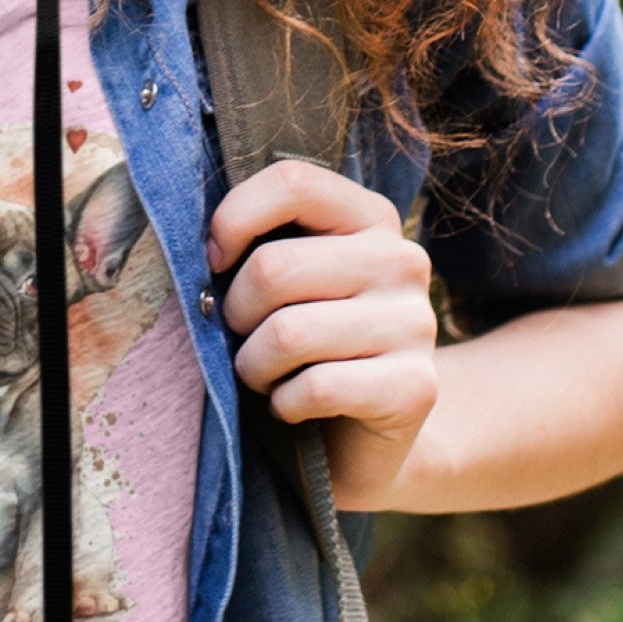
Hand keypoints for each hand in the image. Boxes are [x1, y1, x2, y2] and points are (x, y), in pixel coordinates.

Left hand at [206, 161, 437, 508]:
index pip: (293, 183)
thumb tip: (206, 252)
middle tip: (244, 340)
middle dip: (236, 315)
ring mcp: (415, 323)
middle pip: (274, 268)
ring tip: (268, 376)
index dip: (234, 220)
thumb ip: (258, 247)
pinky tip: (296, 406)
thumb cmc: (305, 347)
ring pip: (289, 333)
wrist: (363, 438)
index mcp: (369, 218)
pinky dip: (285, 404)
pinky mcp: (415, 387)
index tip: (216, 262)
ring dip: (255, 367)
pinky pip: (316, 387)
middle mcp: (402, 261)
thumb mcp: (285, 283)